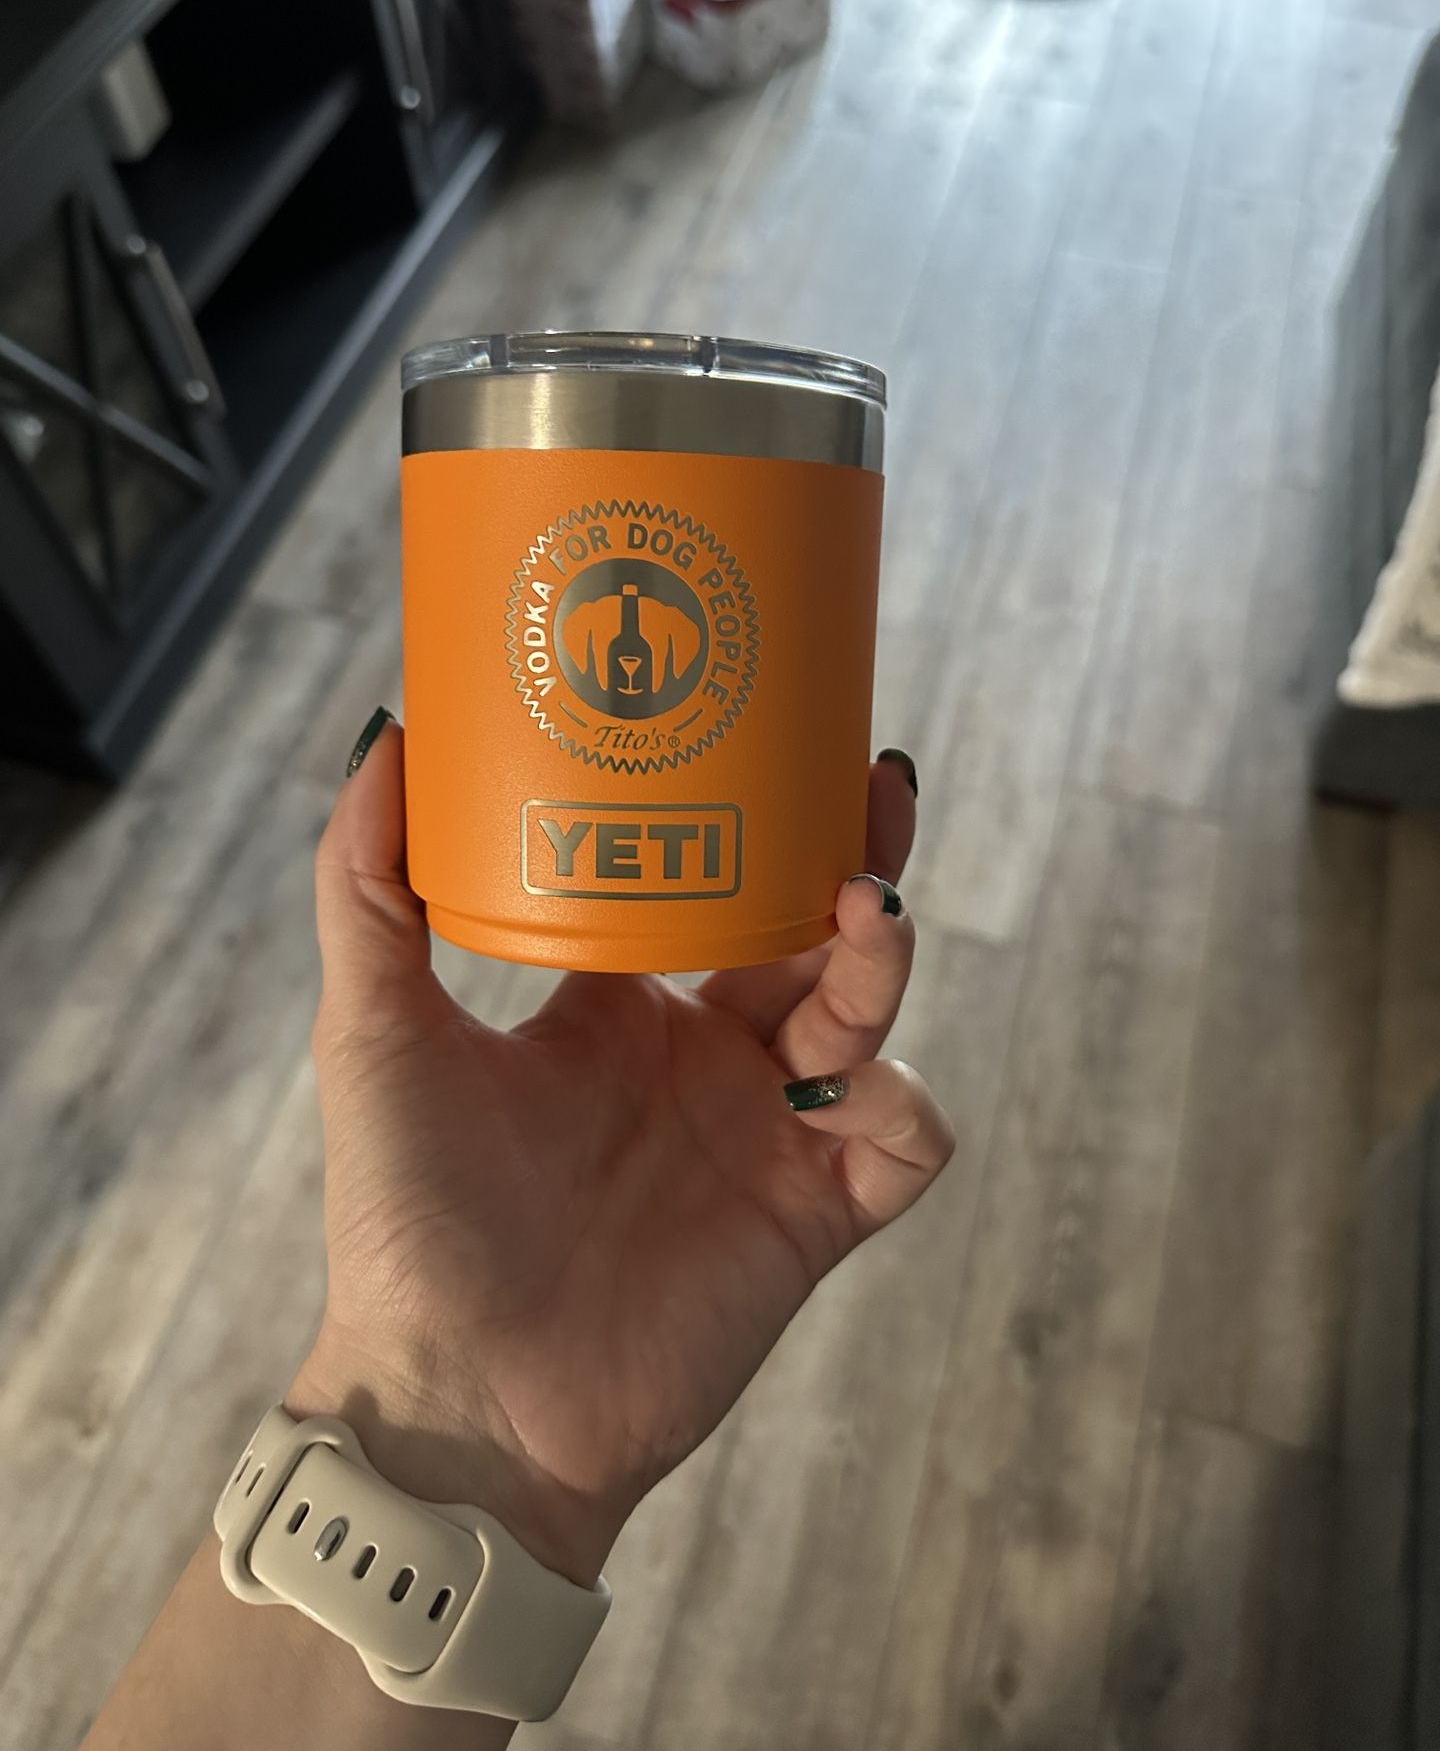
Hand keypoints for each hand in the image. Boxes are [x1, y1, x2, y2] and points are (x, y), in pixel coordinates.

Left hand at [291, 717, 950, 1586]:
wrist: (464, 1400)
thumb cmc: (409, 1221)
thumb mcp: (375, 1034)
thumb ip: (367, 889)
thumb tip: (385, 738)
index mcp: (617, 1009)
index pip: (711, 887)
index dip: (754, 820)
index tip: (771, 742)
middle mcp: (701, 1059)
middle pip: (811, 934)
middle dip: (855, 862)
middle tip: (872, 792)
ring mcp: (762, 1137)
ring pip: (866, 1018)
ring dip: (878, 963)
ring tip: (858, 919)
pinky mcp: (814, 1218)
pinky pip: (905, 1140)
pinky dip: (899, 1105)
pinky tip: (841, 1093)